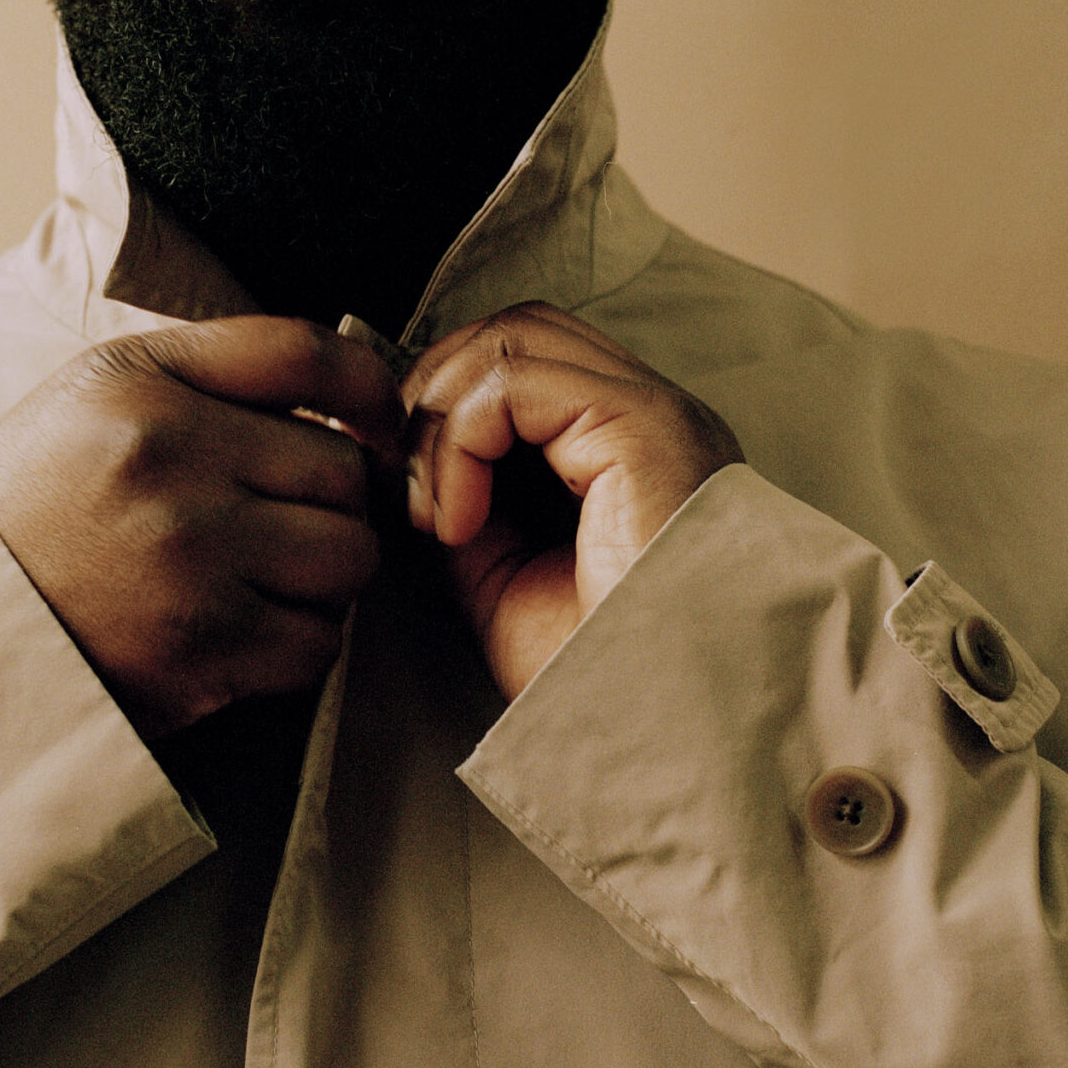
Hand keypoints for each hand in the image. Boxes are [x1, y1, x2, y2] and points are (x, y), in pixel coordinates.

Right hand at [0, 317, 404, 740]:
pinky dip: (300, 641)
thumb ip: (217, 368)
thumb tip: (354, 387)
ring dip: (324, 574)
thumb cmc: (43, 499)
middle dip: (330, 500)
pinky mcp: (202, 650)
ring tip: (267, 574)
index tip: (377, 422)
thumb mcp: (101, 391)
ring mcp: (191, 561)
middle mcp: (171, 463)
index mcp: (144, 385)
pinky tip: (250, 627)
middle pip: (344, 471)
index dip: (369, 389)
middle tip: (281, 519)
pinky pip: (319, 643)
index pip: (307, 355)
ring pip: (349, 559)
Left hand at [404, 303, 742, 701]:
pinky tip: (460, 524)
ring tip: (435, 517)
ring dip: (441, 420)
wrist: (669, 738)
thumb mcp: (504, 580)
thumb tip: (398, 458)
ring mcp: (653, 411)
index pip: (522, 362)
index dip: (444, 404)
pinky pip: (513, 381)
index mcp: (628, 447)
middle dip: (435, 394)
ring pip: (511, 337)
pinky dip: (459, 443)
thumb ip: (464, 505)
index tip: (400, 493)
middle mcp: (650, 414)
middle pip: (515, 328)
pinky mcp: (642, 425)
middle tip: (405, 494)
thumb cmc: (602, 680)